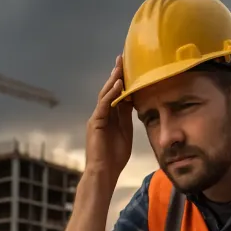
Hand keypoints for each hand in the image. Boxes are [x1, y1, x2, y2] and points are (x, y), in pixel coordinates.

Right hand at [85, 55, 133, 189]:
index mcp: (110, 117)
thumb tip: (135, 101)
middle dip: (116, 74)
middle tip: (123, 57)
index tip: (130, 66)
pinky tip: (118, 84)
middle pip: (109, 90)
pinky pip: (104, 104)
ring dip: (114, 79)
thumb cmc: (115, 157)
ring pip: (106, 94)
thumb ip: (128, 116)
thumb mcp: (126, 132)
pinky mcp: (95, 122)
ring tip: (121, 66)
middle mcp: (102, 114)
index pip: (117, 94)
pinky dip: (111, 93)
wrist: (104, 172)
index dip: (123, 80)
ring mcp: (97, 117)